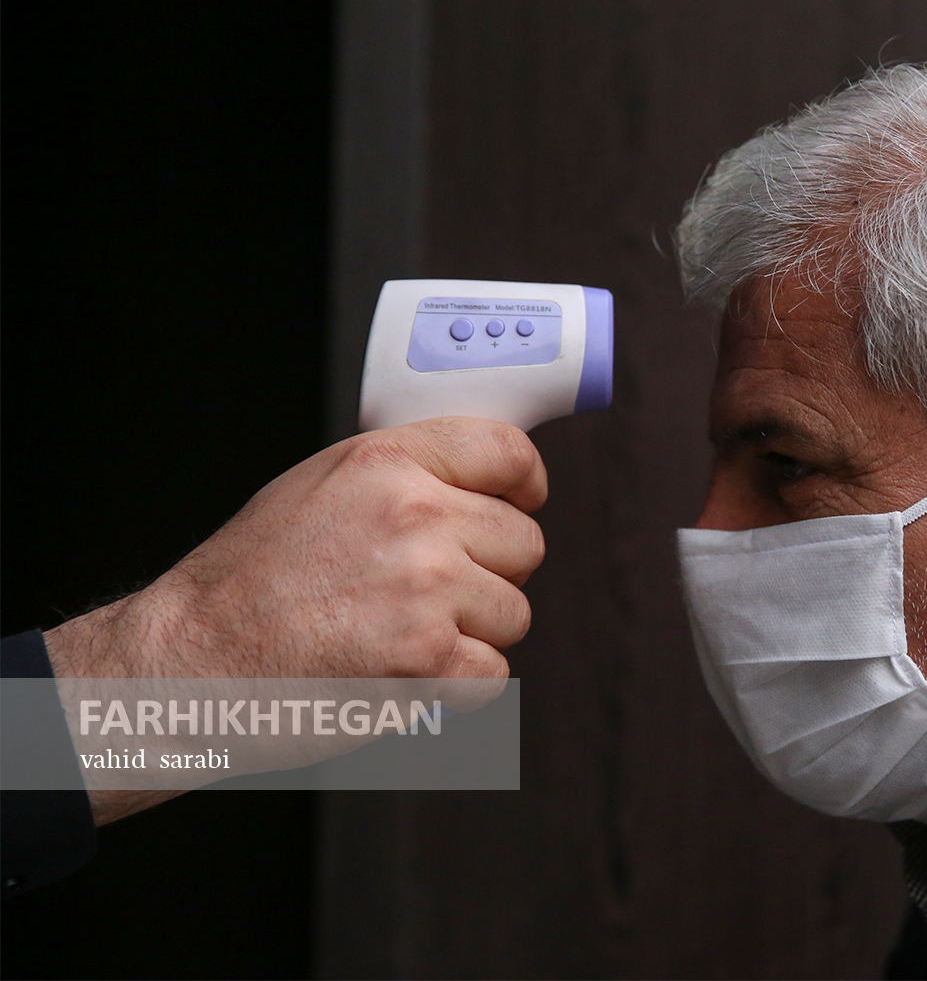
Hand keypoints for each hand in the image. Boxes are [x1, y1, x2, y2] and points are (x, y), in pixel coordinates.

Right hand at [46, 417, 546, 683]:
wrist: (189, 663)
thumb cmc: (244, 584)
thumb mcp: (316, 488)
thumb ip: (399, 475)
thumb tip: (472, 481)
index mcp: (387, 463)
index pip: (506, 451)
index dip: (524, 483)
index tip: (521, 502)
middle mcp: (414, 516)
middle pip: (524, 542)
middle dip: (489, 573)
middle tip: (430, 595)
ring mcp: (427, 588)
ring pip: (514, 612)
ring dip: (472, 634)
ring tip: (400, 635)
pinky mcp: (428, 658)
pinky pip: (493, 673)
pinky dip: (456, 686)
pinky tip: (401, 674)